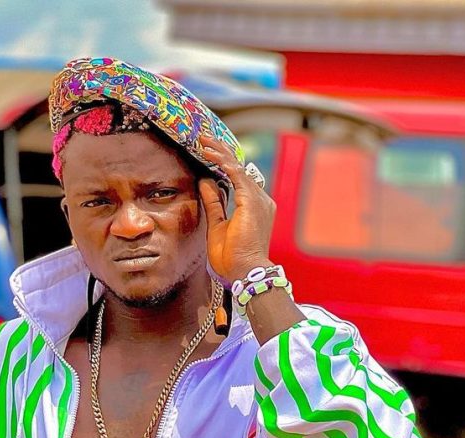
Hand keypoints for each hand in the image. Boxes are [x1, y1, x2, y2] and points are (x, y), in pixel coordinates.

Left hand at [198, 136, 275, 284]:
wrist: (245, 272)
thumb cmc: (233, 257)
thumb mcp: (218, 225)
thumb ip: (214, 203)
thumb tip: (206, 181)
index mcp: (255, 207)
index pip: (239, 179)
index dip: (223, 164)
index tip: (207, 154)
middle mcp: (261, 200)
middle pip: (239, 168)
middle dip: (221, 152)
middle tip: (203, 139)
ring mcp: (259, 199)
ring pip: (237, 167)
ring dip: (219, 153)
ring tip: (203, 141)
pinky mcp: (252, 201)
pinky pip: (237, 174)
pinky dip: (223, 163)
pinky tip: (210, 154)